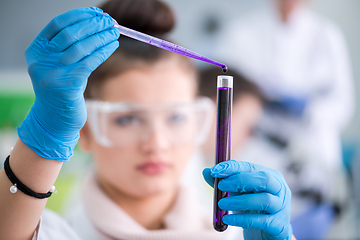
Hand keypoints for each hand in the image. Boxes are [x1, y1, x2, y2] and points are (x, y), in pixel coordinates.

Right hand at [17, 7, 119, 160]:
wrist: (54, 119)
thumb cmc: (60, 89)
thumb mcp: (57, 65)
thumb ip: (68, 48)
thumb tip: (95, 25)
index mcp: (36, 51)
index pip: (57, 24)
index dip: (78, 16)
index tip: (96, 12)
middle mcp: (41, 60)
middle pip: (70, 34)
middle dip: (93, 25)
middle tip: (110, 21)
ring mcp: (52, 73)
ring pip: (82, 48)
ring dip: (102, 37)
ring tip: (115, 32)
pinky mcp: (67, 85)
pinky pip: (90, 62)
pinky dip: (103, 51)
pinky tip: (113, 45)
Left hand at [203, 160, 291, 239]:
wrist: (265, 235)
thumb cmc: (251, 209)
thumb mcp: (236, 194)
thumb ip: (222, 183)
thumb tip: (206, 171)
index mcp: (269, 176)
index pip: (251, 167)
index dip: (233, 167)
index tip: (215, 170)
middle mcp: (279, 189)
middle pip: (263, 179)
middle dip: (240, 180)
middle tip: (221, 185)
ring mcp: (281, 207)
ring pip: (264, 200)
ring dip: (239, 201)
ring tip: (221, 204)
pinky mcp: (279, 225)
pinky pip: (261, 221)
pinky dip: (242, 219)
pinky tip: (227, 219)